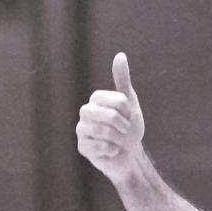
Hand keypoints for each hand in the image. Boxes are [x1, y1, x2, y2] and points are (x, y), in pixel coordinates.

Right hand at [76, 52, 146, 182]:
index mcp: (96, 99)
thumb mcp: (129, 102)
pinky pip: (100, 147)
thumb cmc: (129, 128)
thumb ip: (122, 80)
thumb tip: (120, 55)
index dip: (127, 112)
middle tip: (124, 131)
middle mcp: (85, 112)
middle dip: (122, 125)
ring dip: (118, 139)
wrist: (129, 155)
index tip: (128, 117)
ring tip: (117, 141)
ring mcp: (82, 130)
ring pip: (103, 132)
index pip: (118, 101)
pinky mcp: (82, 147)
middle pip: (107, 115)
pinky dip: (111, 151)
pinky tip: (110, 151)